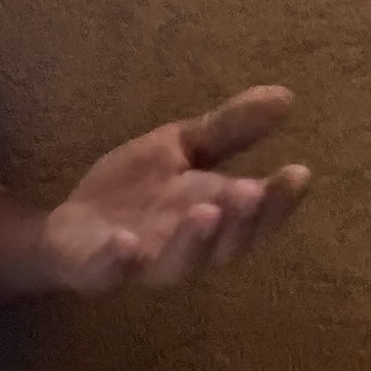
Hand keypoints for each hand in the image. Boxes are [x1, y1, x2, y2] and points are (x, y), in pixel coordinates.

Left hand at [0, 87, 310, 307]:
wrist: (69, 224)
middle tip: (254, 192)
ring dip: (193, 243)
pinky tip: (126, 242)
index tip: (300, 172)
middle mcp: (185, 246)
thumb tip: (286, 96)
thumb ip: (229, 129)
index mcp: (212, 216)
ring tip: (206, 212)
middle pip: (226, 247)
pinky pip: (109, 273)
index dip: (280, 200)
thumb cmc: (135, 190)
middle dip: (243, 223)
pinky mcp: (96, 270)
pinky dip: (119, 261)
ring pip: (177, 266)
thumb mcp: (182, 147)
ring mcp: (142, 262)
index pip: (257, 215)